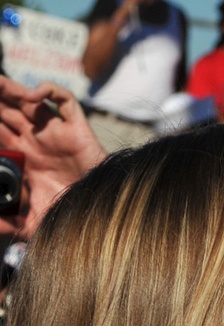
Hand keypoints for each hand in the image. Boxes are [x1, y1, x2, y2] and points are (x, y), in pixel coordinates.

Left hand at [0, 78, 104, 236]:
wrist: (98, 215)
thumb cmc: (70, 217)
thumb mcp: (33, 224)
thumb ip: (10, 223)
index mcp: (26, 158)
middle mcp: (38, 141)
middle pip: (10, 110)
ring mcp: (56, 132)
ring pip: (30, 100)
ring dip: (12, 89)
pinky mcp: (75, 128)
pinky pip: (62, 99)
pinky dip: (48, 90)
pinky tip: (32, 96)